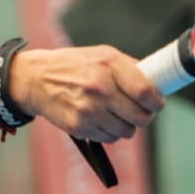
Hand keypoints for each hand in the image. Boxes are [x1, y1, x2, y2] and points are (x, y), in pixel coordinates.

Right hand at [9, 45, 164, 142]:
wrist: (36, 80)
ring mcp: (88, 109)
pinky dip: (109, 132)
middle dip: (144, 117)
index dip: (157, 102)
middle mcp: (99, 87)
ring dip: (126, 126)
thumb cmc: (74, 66)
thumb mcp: (102, 55)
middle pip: (140, 117)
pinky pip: (109, 138)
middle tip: (139, 111)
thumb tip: (157, 82)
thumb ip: (130, 67)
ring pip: (126, 131)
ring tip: (115, 114)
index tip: (157, 103)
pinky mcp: (79, 126)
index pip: (145, 92)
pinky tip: (100, 119)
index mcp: (109, 64)